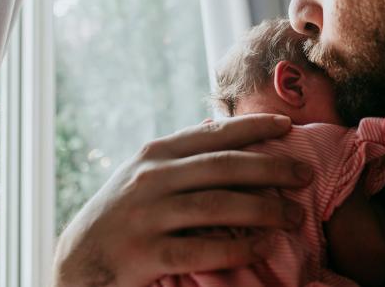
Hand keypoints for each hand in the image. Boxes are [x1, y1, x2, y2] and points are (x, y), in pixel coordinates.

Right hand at [52, 114, 312, 286]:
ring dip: (264, 210)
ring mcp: (148, 215)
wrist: (78, 261)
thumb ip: (181, 152)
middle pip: (224, 167)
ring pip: (218, 206)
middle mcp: (153, 178)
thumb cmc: (124, 211)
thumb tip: (219, 123)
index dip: (253, 127)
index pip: (213, 134)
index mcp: (157, 154)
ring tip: (295, 215)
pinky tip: (263, 246)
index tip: (288, 125)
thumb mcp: (144, 172)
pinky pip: (201, 250)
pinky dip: (237, 248)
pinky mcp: (146, 254)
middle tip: (306, 174)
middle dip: (271, 169)